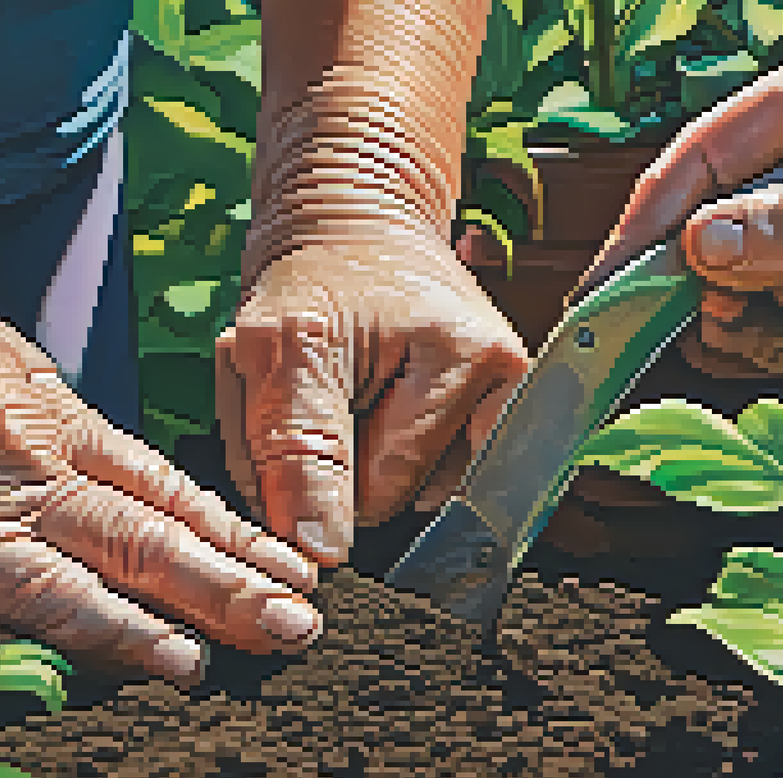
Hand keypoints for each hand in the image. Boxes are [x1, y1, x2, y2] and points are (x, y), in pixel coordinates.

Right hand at [0, 197, 322, 686]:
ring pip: (53, 586)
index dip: (236, 541)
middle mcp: (18, 475)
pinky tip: (44, 687)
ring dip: (125, 632)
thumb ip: (72, 435)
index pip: (167, 495)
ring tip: (194, 665)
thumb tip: (141, 494)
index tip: (294, 573)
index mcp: (56, 424)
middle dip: (221, 591)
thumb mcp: (11, 359)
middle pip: (135, 543)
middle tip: (293, 628)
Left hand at [216, 230, 529, 565]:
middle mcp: (498, 371)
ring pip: (414, 497)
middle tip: (316, 397)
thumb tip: (321, 548)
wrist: (360, 225)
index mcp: (449, 350)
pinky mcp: (508, 407)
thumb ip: (292, 448)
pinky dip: (396, 463)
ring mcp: (509, 391)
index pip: (373, 492)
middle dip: (335, 464)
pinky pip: (439, 484)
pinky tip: (383, 407)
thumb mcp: (272, 351)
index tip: (284, 443)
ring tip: (349, 396)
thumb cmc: (312, 282)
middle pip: (394, 498)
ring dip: (363, 464)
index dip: (309, 484)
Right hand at [574, 37, 782, 384]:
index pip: (699, 157)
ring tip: (746, 339)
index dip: (648, 221)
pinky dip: (776, 342)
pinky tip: (778, 352)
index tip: (610, 281)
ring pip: (742, 278)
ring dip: (737, 316)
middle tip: (679, 323)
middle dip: (693, 278)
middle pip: (711, 224)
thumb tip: (702, 248)